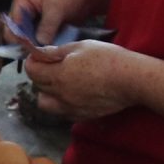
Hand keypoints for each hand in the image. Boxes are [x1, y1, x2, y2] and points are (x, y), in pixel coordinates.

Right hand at [5, 0, 107, 52]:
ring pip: (30, 37)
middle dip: (29, 42)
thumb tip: (39, 45)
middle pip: (19, 32)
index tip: (32, 48)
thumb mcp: (57, 8)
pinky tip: (53, 48)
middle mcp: (25, 10)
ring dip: (38, 44)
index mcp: (21, 0)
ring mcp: (35, 18)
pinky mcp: (46, 25)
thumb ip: (46, 27)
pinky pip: (41, 37)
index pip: (13, 24)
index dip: (20, 37)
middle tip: (40, 52)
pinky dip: (46, 43)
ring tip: (48, 51)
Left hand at [23, 40, 141, 122]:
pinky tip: (73, 93)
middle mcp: (61, 95)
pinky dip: (62, 104)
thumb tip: (40, 53)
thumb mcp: (80, 47)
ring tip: (59, 83)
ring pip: (46, 104)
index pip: (32, 71)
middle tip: (51, 65)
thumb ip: (57, 52)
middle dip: (40, 74)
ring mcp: (71, 108)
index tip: (39, 56)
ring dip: (47, 93)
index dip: (33, 61)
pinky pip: (63, 113)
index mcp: (58, 76)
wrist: (132, 80)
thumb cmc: (108, 58)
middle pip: (38, 86)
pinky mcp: (83, 115)